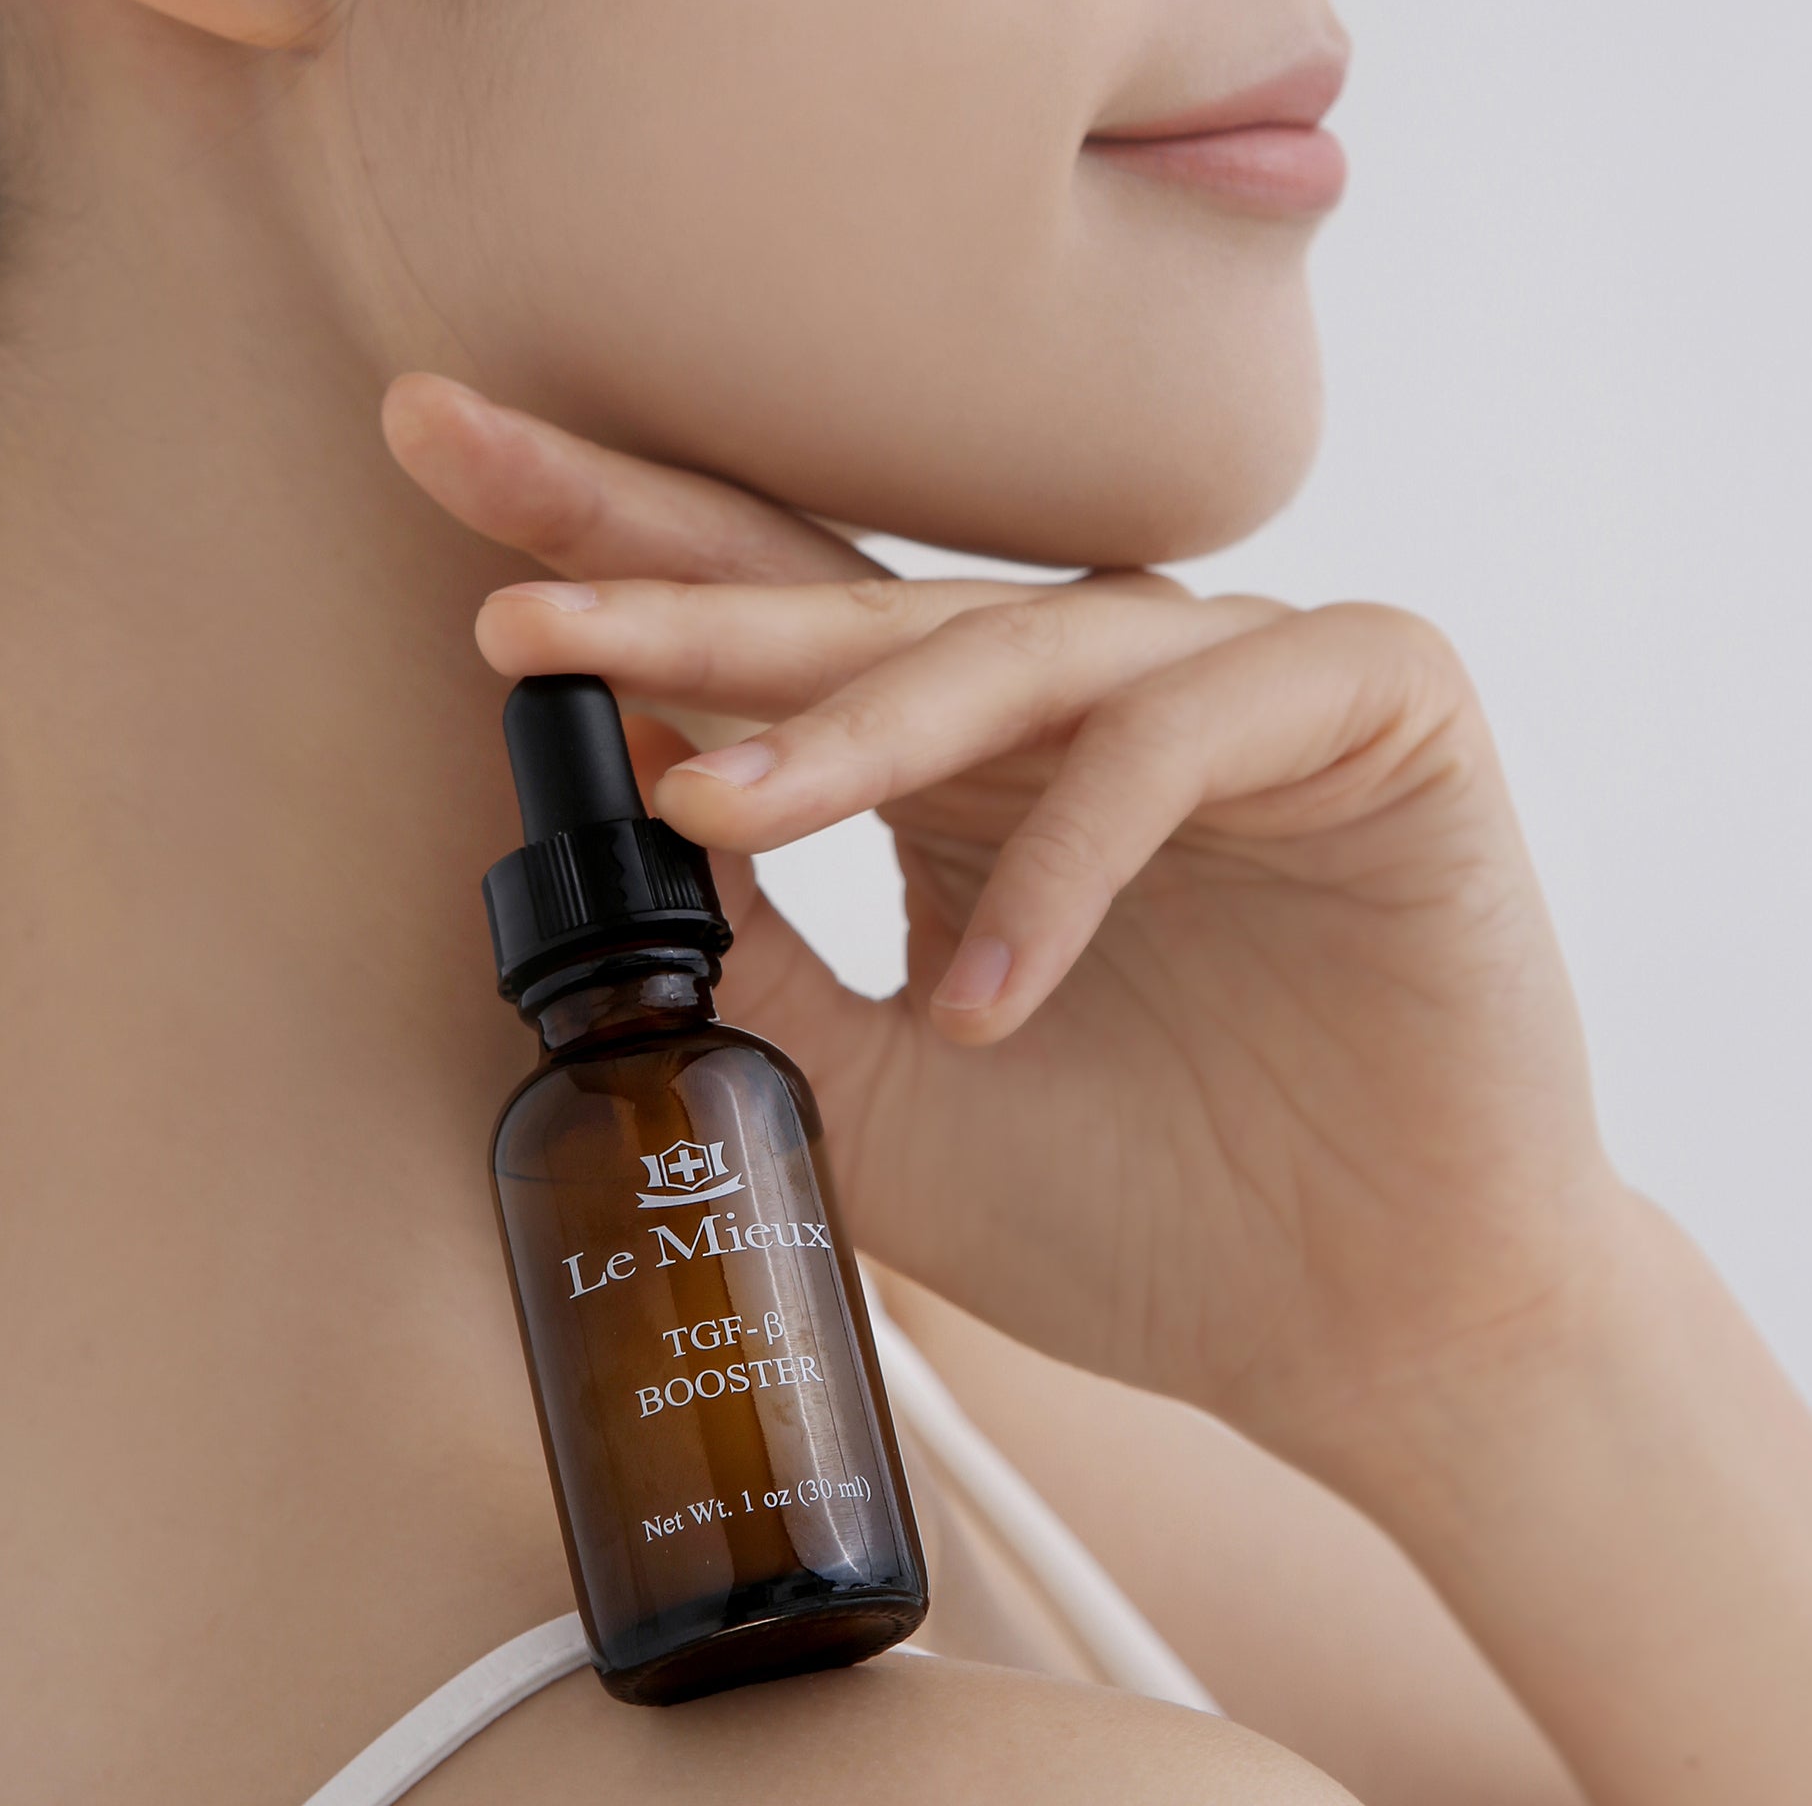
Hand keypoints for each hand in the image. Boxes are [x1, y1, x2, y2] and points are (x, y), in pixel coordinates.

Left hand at [383, 372, 1629, 1494]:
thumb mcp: (880, 1099)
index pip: (778, 638)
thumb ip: (757, 952)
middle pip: (860, 596)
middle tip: (496, 537)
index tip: (436, 483)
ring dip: (861, 723)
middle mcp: (1089, 700)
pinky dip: (1078, 853)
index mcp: (973, 773)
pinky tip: (989, 992)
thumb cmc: (1136, 1220)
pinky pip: (1189, 729)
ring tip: (719, 805)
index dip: (620, 573)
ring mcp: (1231, 683)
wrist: (1367, 1328)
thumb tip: (621, 809)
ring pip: (1018, 646)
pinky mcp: (1375, 699)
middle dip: (674, 571)